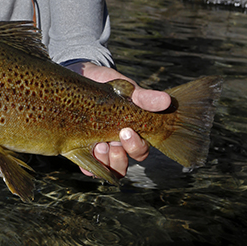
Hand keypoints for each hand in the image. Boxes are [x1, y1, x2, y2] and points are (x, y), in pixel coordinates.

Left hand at [69, 62, 171, 177]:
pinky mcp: (81, 147)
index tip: (127, 131)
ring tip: (98, 145)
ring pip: (106, 167)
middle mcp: (116, 145)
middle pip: (122, 164)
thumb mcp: (128, 90)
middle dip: (119, 157)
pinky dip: (87, 164)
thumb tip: (166, 101)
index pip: (139, 151)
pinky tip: (84, 150)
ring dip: (104, 160)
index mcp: (132, 134)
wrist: (85, 78)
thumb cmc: (110, 87)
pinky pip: (86, 165)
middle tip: (112, 142)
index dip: (136, 147)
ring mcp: (99, 148)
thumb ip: (145, 98)